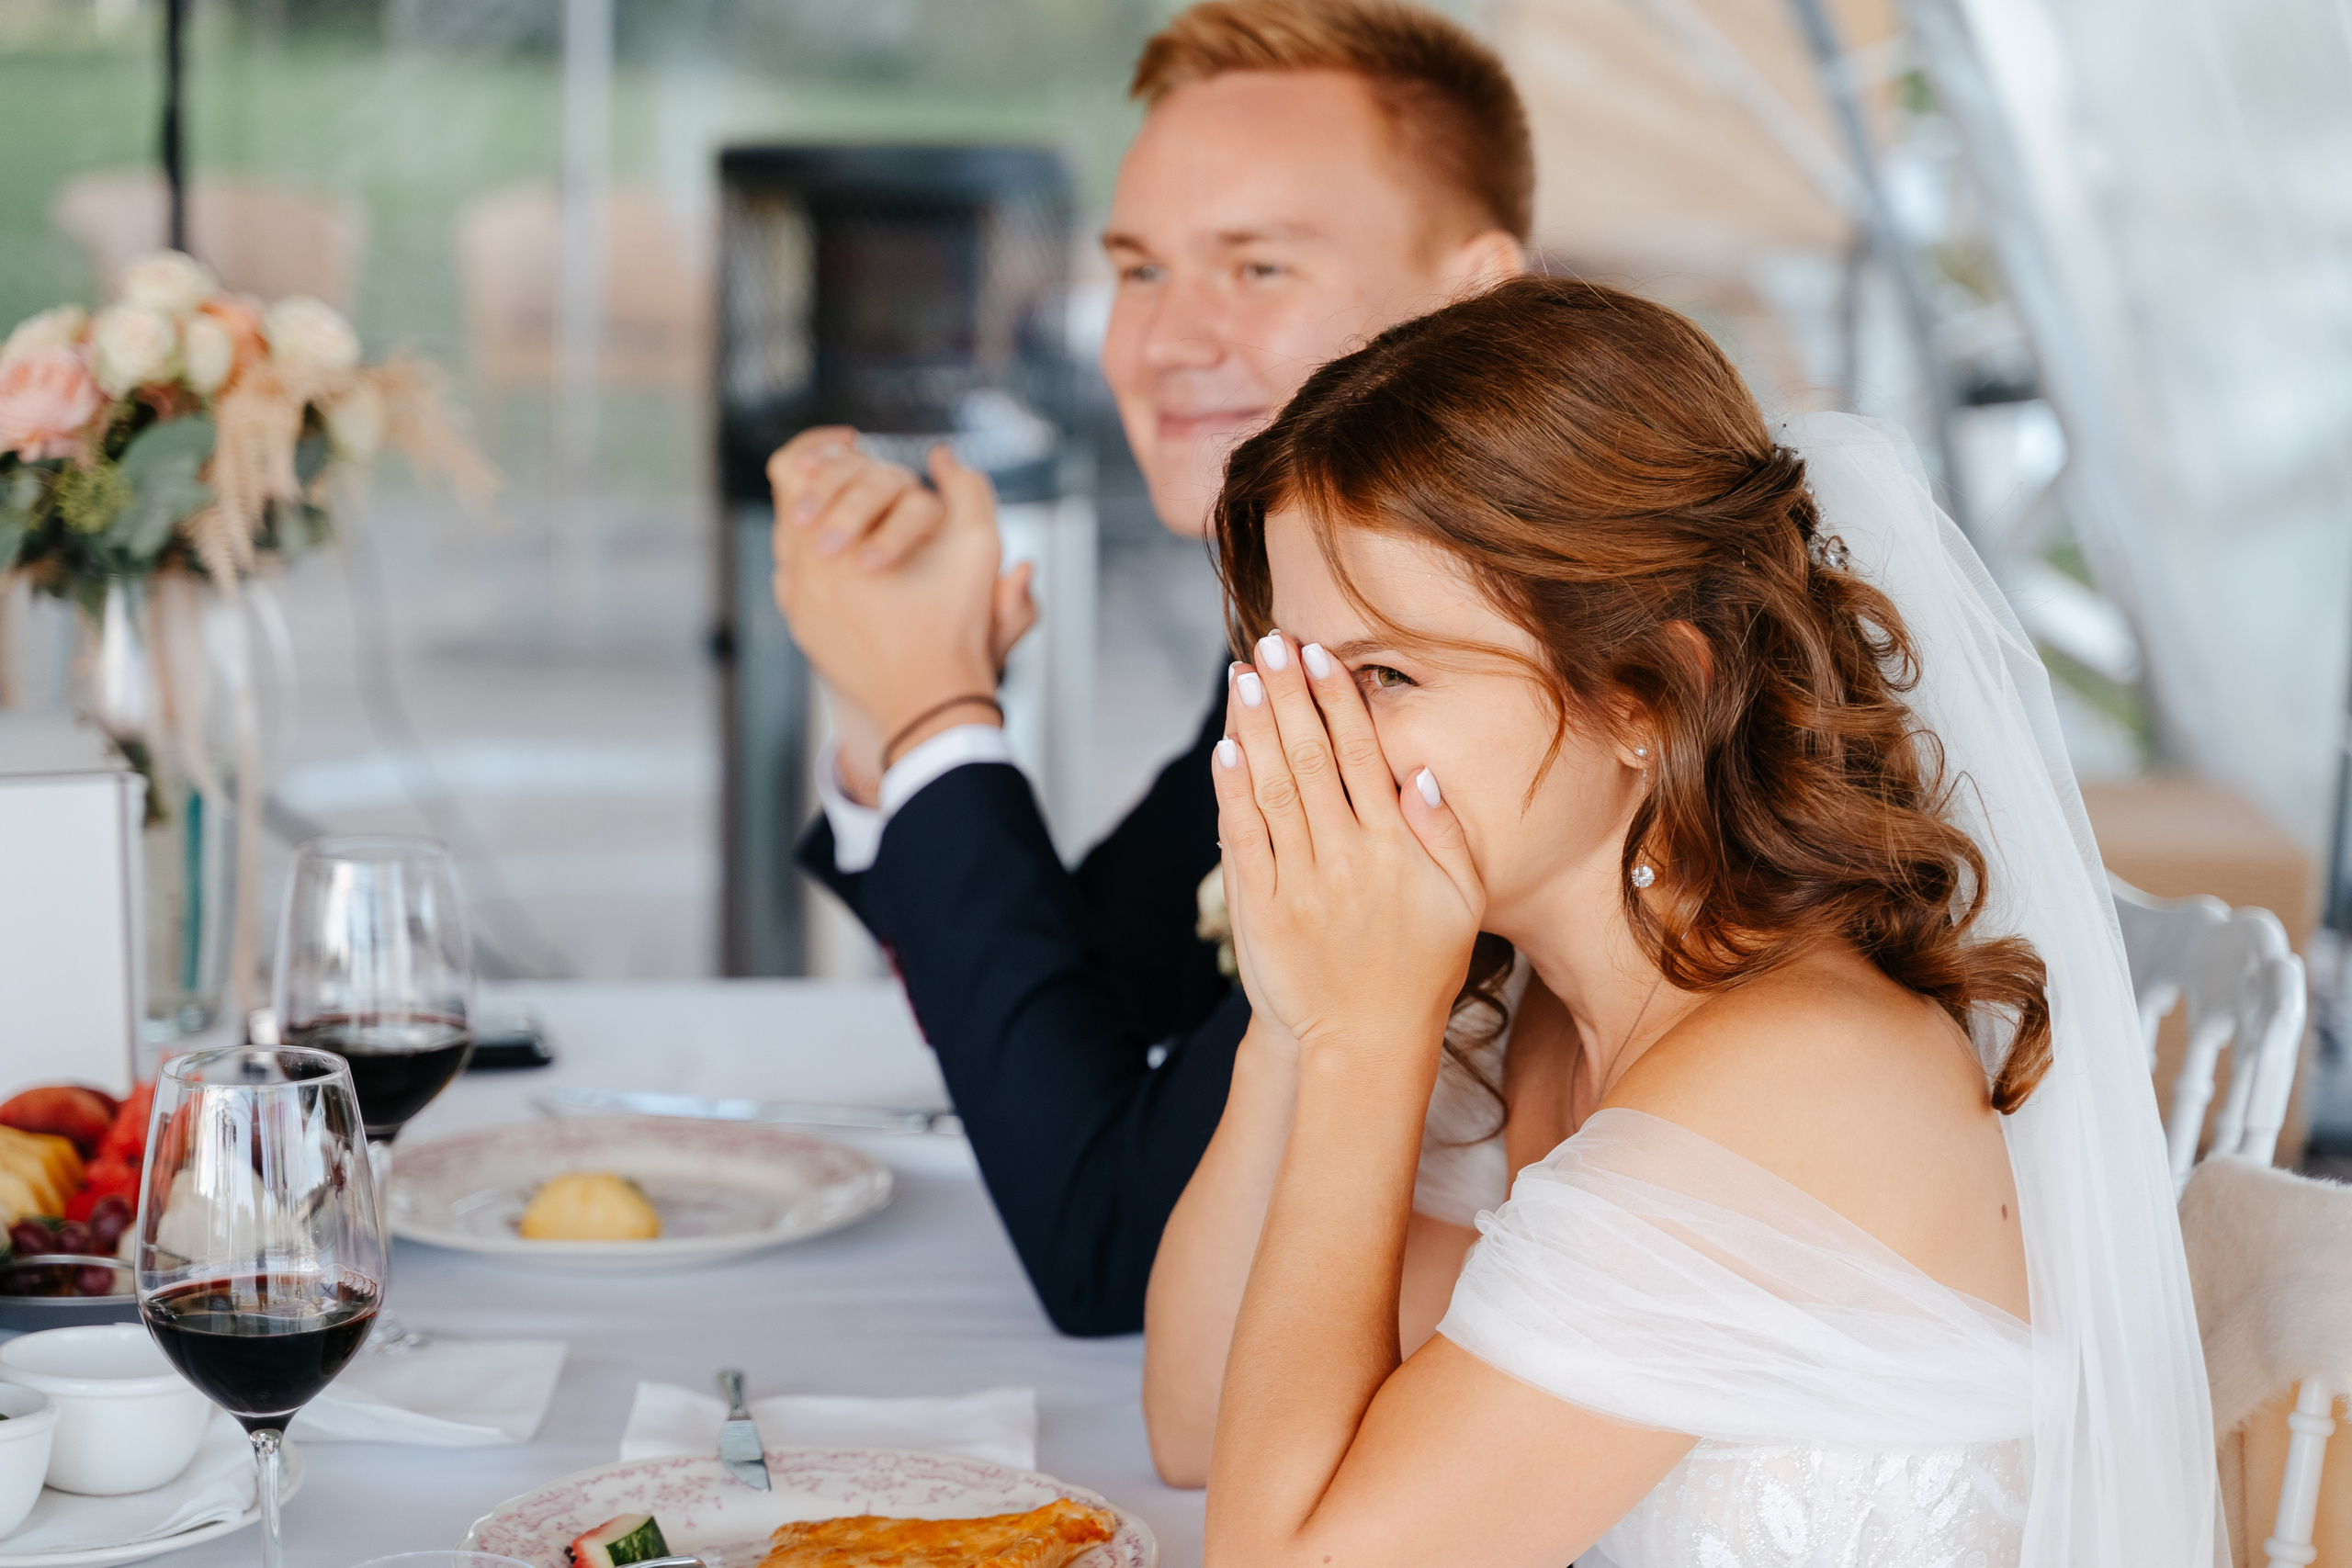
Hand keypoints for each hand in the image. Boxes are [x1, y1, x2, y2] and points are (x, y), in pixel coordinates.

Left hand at [767, 432, 1036, 769]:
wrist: (929, 703)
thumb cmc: (953, 626)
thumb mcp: (978, 545)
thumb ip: (966, 487)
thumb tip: (943, 455)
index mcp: (827, 542)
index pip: (795, 466)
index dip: (822, 445)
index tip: (854, 443)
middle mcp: (798, 570)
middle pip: (791, 498)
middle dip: (829, 482)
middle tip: (862, 480)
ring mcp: (795, 602)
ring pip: (791, 537)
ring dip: (825, 520)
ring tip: (867, 521)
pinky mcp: (802, 627)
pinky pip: (795, 577)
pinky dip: (821, 560)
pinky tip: (860, 563)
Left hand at [1212, 630, 1483, 1069]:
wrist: (1364, 1044)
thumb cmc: (1421, 973)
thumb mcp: (1463, 904)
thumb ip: (1448, 835)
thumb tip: (1422, 773)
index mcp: (1395, 849)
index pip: (1362, 756)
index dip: (1338, 700)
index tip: (1320, 656)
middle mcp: (1344, 856)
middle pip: (1310, 757)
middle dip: (1287, 694)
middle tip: (1270, 643)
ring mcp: (1299, 881)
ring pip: (1272, 787)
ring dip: (1255, 727)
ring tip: (1242, 677)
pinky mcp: (1260, 907)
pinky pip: (1243, 837)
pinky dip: (1232, 790)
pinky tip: (1225, 749)